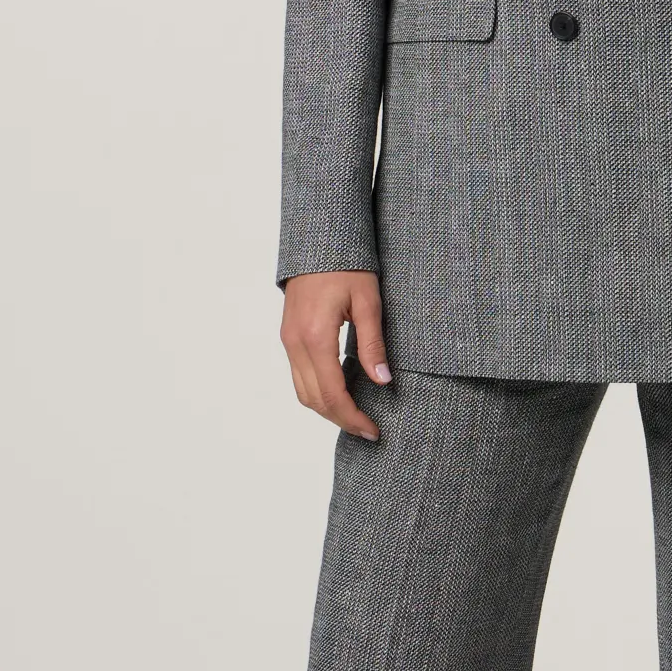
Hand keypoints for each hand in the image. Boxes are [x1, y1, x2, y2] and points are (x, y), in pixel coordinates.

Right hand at [280, 271, 392, 440]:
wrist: (318, 240)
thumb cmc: (347, 265)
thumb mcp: (368, 301)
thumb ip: (373, 343)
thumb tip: (383, 381)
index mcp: (316, 337)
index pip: (332, 394)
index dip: (352, 418)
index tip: (373, 430)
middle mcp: (295, 343)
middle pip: (313, 400)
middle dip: (340, 419)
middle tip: (367, 429)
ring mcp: (288, 340)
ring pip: (302, 391)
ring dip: (327, 408)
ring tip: (355, 415)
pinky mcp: (288, 335)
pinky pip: (299, 375)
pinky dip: (317, 390)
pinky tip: (340, 389)